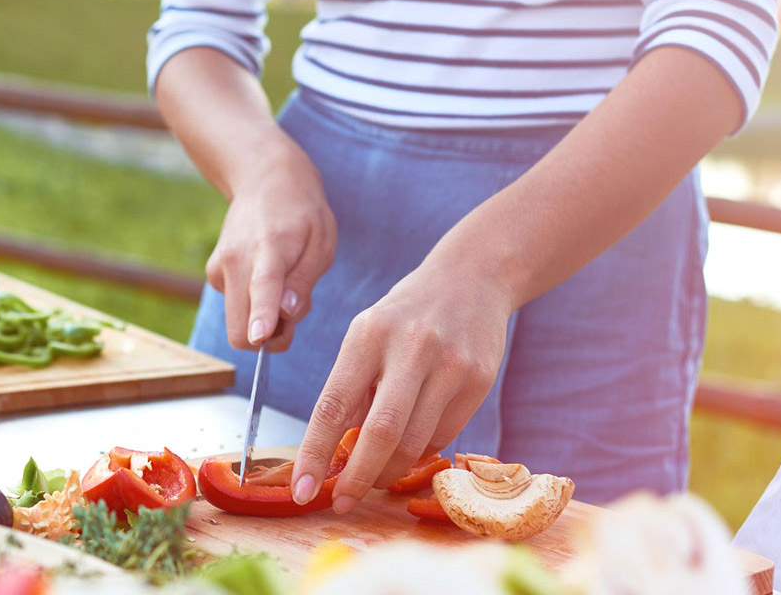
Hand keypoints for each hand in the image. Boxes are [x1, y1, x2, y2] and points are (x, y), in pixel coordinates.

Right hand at [206, 142, 334, 352]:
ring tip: (285, 283)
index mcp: (270, 247)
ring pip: (238, 322)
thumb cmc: (302, 214)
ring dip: (265, 320)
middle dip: (270, 337)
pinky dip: (255, 305)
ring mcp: (219, 267)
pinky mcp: (213, 274)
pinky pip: (236, 308)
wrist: (264, 180)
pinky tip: (268, 276)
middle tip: (295, 311)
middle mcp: (235, 259)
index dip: (262, 315)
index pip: (264, 286)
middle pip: (240, 327)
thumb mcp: (321, 244)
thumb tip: (286, 315)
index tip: (259, 337)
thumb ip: (303, 282)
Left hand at [290, 262, 509, 511]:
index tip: (301, 489)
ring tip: (374, 477)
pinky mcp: (479, 381)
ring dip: (388, 472)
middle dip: (357, 478)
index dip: (315, 453)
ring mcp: (449, 365)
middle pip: (380, 433)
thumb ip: (352, 387)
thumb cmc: (406, 314)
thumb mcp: (367, 335)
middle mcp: (410, 348)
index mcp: (368, 335)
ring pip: (415, 443)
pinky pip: (443, 436)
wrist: (472, 279)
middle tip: (342, 501)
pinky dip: (420, 452)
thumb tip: (335, 451)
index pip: (333, 405)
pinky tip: (409, 447)